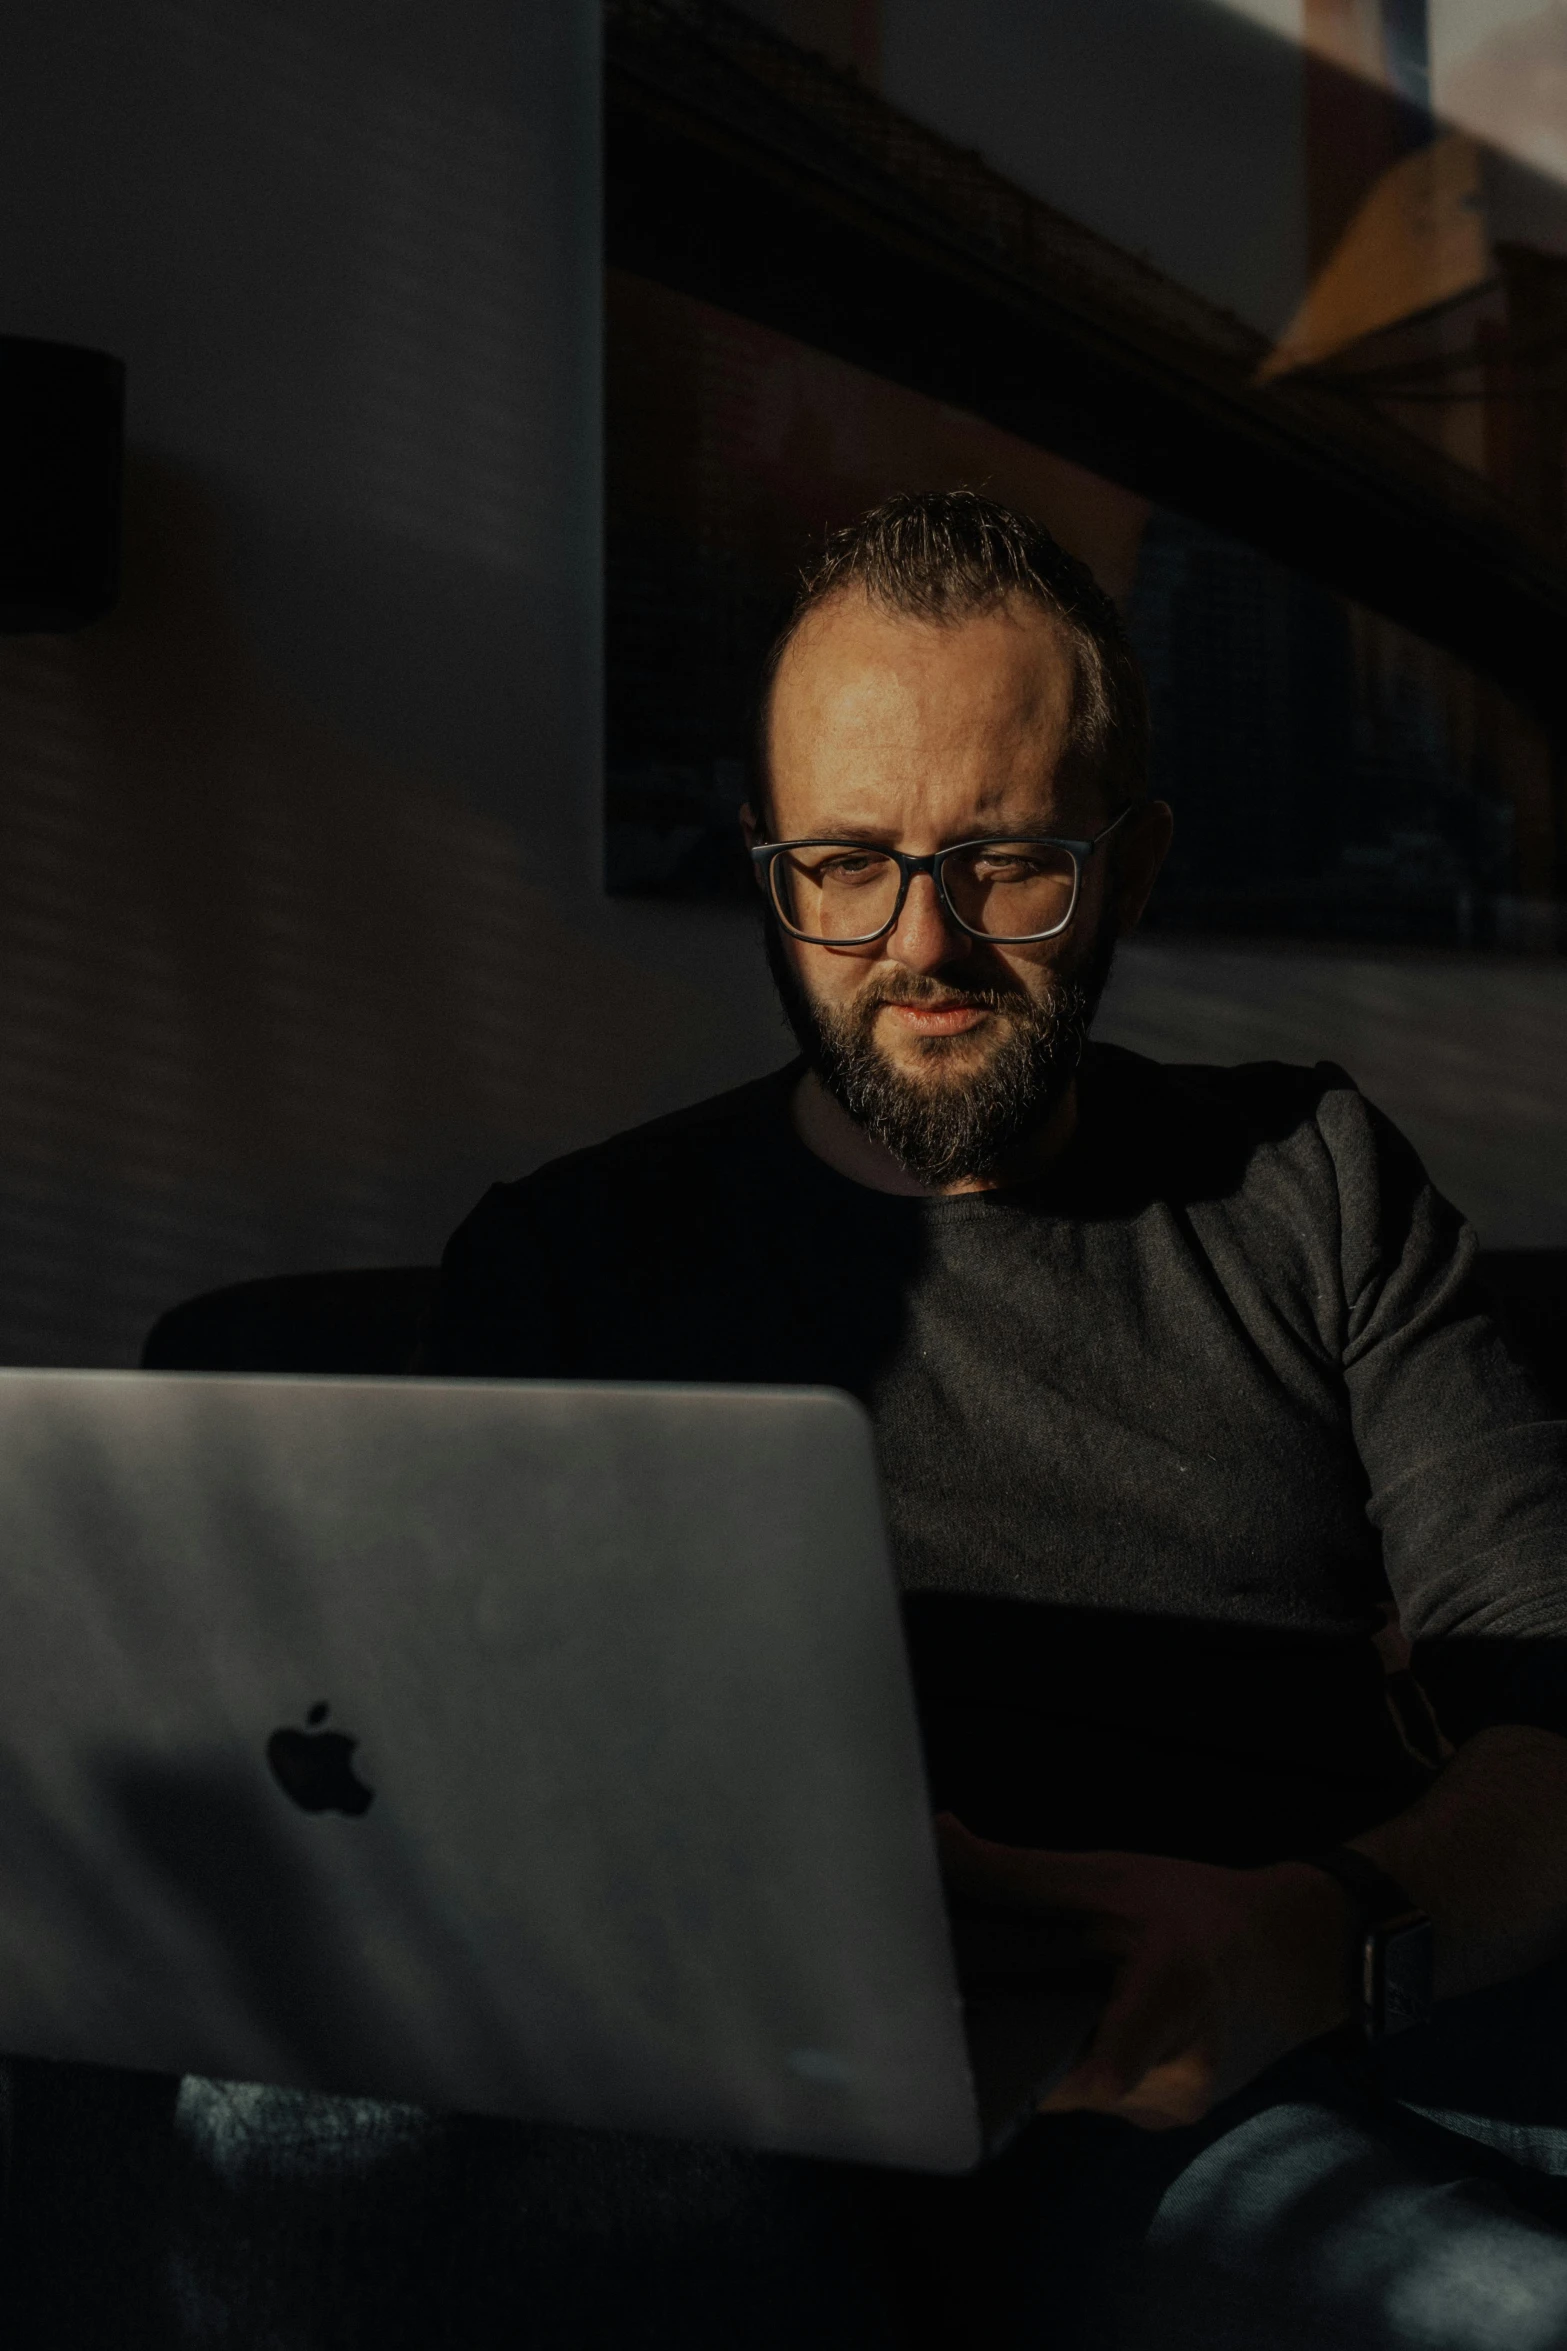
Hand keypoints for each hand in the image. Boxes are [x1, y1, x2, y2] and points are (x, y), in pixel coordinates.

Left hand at [937, 1815, 1354, 2130]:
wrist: (1290, 1951)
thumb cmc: (1201, 1908)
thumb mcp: (1110, 1876)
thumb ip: (1019, 1872)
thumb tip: (939, 1841)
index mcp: (1173, 1998)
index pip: (1100, 2069)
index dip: (1034, 2070)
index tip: (977, 2046)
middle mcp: (1180, 2074)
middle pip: (1068, 2082)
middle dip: (1017, 2044)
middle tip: (970, 2005)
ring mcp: (1175, 2106)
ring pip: (1078, 2093)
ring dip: (1046, 2052)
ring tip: (1020, 2003)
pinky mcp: (1166, 2116)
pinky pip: (1099, 2097)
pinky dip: (1074, 2060)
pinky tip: (1062, 2021)